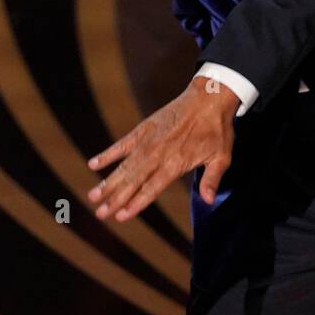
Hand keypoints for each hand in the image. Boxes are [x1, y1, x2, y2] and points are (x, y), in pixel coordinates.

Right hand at [87, 75, 239, 220]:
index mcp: (176, 163)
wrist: (209, 97)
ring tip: (92, 196)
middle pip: (133, 180)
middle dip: (115, 199)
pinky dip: (108, 154)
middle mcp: (159, 153)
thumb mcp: (222, 156)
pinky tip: (93, 164)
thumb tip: (208, 201)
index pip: (152, 188)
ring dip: (108, 182)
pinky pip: (122, 144)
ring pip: (125, 166)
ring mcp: (149, 140)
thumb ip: (212, 179)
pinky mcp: (144, 128)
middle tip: (99, 214)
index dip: (136, 203)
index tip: (121, 217)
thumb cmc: (217, 129)